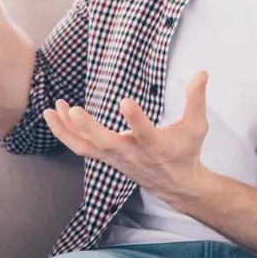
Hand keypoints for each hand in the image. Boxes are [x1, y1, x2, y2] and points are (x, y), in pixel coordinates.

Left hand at [42, 71, 211, 207]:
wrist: (175, 185)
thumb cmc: (185, 152)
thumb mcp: (197, 127)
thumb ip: (196, 100)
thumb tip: (203, 72)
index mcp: (155, 146)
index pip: (144, 133)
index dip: (135, 119)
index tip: (126, 101)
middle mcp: (131, 153)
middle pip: (105, 143)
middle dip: (88, 128)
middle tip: (74, 110)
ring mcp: (114, 157)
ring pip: (84, 147)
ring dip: (65, 129)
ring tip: (53, 107)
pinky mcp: (104, 157)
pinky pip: (79, 146)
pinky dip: (64, 132)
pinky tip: (55, 113)